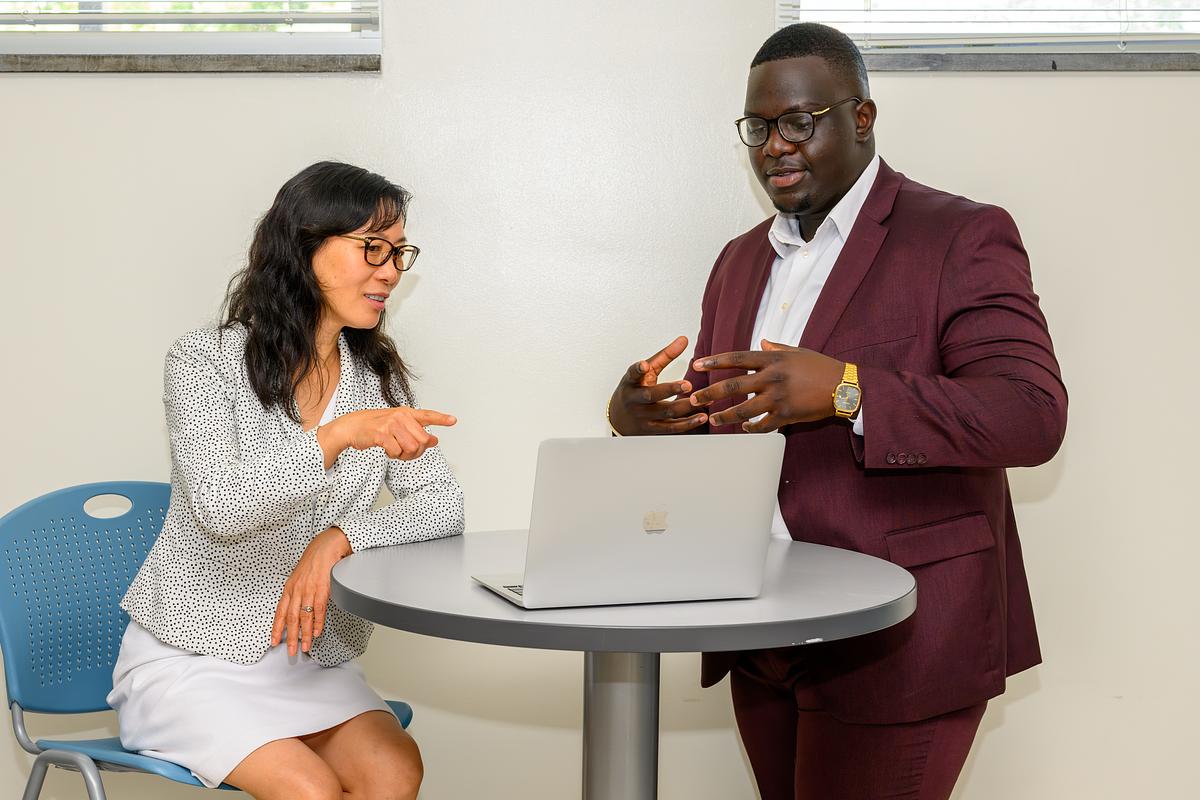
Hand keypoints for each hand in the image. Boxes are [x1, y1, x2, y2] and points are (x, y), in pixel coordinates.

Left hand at [271, 527, 351, 655]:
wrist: (326, 545)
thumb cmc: (314, 560)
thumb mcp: (300, 576)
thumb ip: (297, 592)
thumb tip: (296, 608)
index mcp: (289, 588)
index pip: (280, 612)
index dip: (276, 628)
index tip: (273, 641)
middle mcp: (297, 590)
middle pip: (291, 618)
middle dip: (290, 637)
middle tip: (291, 651)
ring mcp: (309, 589)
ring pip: (304, 617)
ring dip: (304, 634)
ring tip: (305, 646)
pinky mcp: (322, 588)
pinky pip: (318, 609)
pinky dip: (318, 622)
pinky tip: (317, 632)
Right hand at [320, 406, 456, 465]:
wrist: (352, 426)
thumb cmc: (376, 427)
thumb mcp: (398, 426)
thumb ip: (416, 432)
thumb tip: (434, 440)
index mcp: (407, 413)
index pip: (427, 415)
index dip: (441, 419)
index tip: (453, 420)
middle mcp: (401, 416)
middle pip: (422, 442)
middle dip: (416, 452)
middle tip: (404, 452)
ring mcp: (391, 424)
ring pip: (411, 449)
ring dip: (403, 455)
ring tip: (394, 450)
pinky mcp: (382, 434)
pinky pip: (396, 452)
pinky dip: (392, 455)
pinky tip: (386, 450)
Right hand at [607, 336, 706, 435]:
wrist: (620, 419)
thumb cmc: (636, 390)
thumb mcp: (646, 372)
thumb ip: (665, 356)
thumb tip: (684, 339)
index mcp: (631, 383)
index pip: (632, 374)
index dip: (637, 370)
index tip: (643, 365)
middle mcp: (635, 400)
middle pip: (651, 395)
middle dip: (670, 390)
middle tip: (688, 385)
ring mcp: (643, 417)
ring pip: (666, 413)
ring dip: (687, 407)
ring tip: (705, 400)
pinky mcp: (653, 429)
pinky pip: (672, 428)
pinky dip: (688, 423)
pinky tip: (702, 417)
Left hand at [689, 340, 844, 431]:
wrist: (845, 387)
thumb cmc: (821, 366)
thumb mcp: (798, 351)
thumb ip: (776, 348)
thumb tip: (761, 341)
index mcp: (773, 359)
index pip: (737, 358)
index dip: (715, 361)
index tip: (697, 364)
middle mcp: (772, 378)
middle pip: (733, 386)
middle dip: (710, 393)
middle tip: (695, 399)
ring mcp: (778, 398)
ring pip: (743, 410)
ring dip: (725, 416)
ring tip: (713, 420)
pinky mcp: (786, 416)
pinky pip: (762, 425)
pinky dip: (751, 429)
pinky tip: (743, 430)